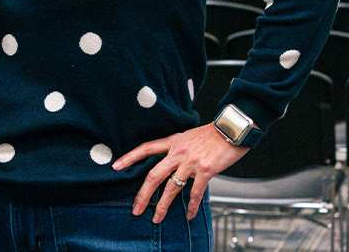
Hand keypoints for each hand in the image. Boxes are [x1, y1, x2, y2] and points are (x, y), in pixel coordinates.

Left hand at [112, 124, 248, 222]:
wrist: (232, 130)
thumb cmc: (212, 134)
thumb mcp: (188, 136)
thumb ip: (177, 148)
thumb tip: (170, 162)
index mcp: (172, 142)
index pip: (146, 149)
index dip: (130, 158)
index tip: (116, 166)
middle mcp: (178, 152)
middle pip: (154, 175)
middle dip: (143, 194)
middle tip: (136, 208)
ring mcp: (190, 162)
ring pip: (171, 188)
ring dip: (163, 206)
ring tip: (156, 217)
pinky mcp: (205, 171)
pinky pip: (194, 193)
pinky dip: (191, 206)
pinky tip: (189, 215)